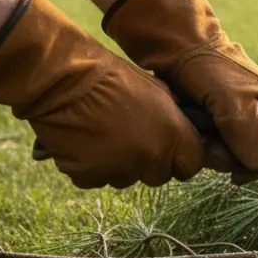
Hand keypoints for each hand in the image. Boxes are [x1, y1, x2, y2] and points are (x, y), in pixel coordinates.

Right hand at [0, 0, 204, 188]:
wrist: (66, 80)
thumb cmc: (114, 78)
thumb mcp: (159, 92)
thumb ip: (175, 118)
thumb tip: (184, 130)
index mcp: (173, 137)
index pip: (191, 166)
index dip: (181, 159)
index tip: (172, 153)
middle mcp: (149, 158)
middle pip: (159, 176)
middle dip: (150, 163)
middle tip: (133, 141)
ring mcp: (118, 169)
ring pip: (126, 178)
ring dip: (119, 165)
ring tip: (105, 138)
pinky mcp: (87, 175)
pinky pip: (96, 179)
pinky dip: (91, 167)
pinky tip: (85, 144)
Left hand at [102, 0, 257, 178]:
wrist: (174, 46)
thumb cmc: (210, 66)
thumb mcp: (235, 102)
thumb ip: (251, 136)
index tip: (236, 170)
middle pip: (250, 157)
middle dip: (227, 155)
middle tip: (208, 139)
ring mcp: (236, 119)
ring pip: (228, 154)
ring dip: (209, 148)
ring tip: (196, 127)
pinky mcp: (215, 120)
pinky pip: (211, 145)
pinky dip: (198, 141)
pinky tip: (190, 126)